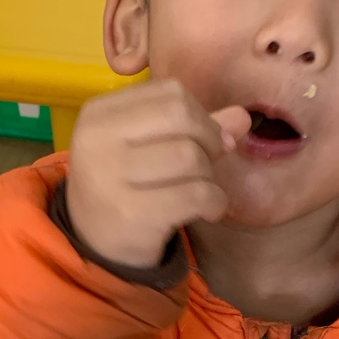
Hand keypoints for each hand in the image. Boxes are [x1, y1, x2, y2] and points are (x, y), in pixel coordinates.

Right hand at [66, 80, 249, 268]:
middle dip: (208, 140)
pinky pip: (196, 194)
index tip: (204, 140)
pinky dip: (215, 202)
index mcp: (99, 113)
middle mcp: (98, 139)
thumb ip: (196, 128)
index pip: (170, 92)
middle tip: (206, 165)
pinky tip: (208, 210)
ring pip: (190, 156)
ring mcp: (110, 177)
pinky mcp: (131, 213)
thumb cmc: (127, 187)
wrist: (95, 246)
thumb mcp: (151, 148)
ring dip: (209, 176)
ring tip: (200, 192)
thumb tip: (243, 118)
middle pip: (181, 115)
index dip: (200, 115)